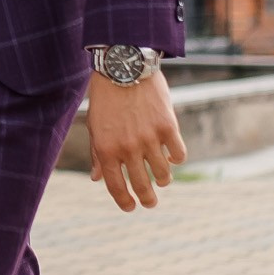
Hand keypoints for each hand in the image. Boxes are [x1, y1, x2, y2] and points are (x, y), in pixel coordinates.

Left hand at [86, 72, 186, 211]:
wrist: (124, 66)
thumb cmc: (106, 97)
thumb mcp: (94, 125)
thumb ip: (97, 153)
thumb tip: (97, 179)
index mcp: (106, 149)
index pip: (115, 186)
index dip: (124, 201)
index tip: (131, 208)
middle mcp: (127, 148)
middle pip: (141, 185)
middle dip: (147, 199)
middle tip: (151, 203)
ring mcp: (149, 138)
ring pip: (162, 173)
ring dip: (162, 180)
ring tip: (162, 180)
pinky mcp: (168, 127)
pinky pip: (178, 154)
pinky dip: (176, 159)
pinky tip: (172, 157)